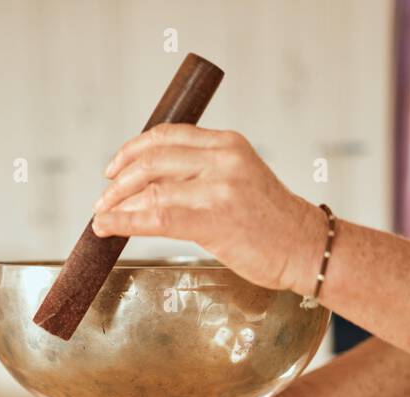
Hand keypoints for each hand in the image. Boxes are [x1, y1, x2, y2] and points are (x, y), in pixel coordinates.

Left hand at [92, 124, 323, 294]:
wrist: (306, 247)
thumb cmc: (270, 222)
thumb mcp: (239, 178)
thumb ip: (201, 172)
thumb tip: (149, 184)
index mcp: (228, 143)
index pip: (166, 136)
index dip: (131, 150)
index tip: (114, 168)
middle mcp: (223, 158)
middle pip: (152, 160)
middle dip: (119, 182)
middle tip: (104, 200)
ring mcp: (219, 187)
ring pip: (151, 189)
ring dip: (118, 205)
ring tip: (103, 217)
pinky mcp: (215, 218)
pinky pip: (157, 217)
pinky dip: (125, 222)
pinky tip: (109, 228)